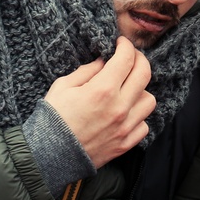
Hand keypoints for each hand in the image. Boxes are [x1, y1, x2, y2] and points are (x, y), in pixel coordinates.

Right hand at [41, 37, 155, 167]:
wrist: (49, 156)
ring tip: (127, 89)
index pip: (126, 59)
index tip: (121, 43)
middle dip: (139, 59)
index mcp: (102, 90)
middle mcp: (119, 107)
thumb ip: (88, 71)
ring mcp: (125, 127)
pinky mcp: (126, 143)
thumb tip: (104, 62)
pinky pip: (144, 124)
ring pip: (149, 100)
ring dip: (140, 90)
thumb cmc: (52, 118)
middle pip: (145, 74)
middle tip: (130, 57)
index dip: (126, 46)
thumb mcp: (63, 86)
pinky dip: (138, 116)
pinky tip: (125, 112)